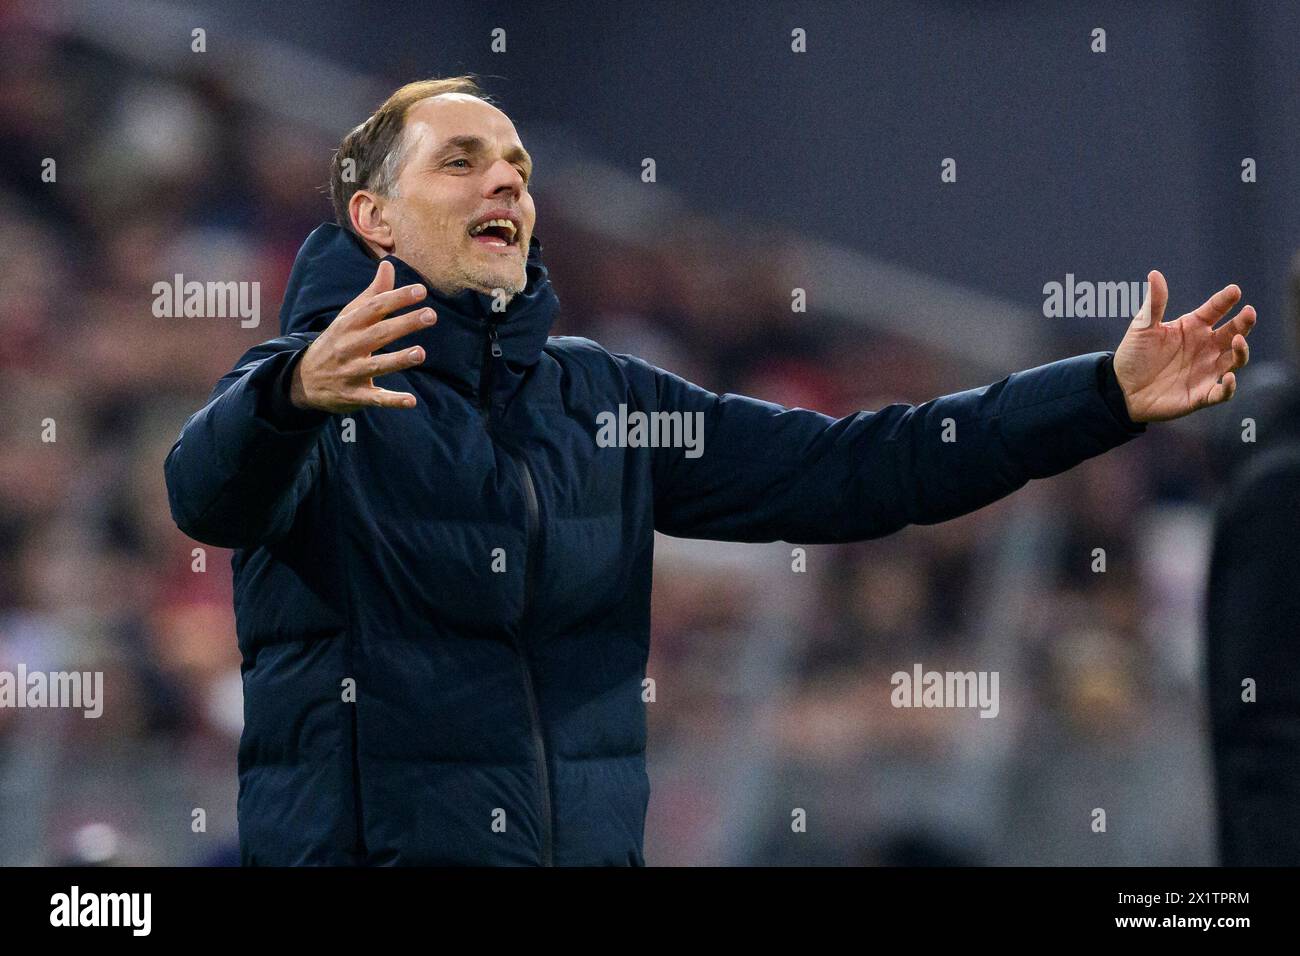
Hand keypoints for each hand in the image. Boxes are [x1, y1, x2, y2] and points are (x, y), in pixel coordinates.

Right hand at [290, 260, 435, 411]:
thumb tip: (388, 265)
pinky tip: (411, 401)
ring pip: (377, 365)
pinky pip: (375, 398)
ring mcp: (351, 372)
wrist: (303, 379)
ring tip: (421, 353)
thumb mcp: (348, 317)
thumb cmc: (335, 342)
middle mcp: (349, 346)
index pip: (375, 307)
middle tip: (431, 315)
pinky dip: (392, 401)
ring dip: (399, 360)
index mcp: (349, 324)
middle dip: (405, 324)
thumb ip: (372, 294)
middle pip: (379, 333)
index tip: (421, 291)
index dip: (397, 298)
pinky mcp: (355, 395)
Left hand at [1112, 270, 1255, 422]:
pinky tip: (1229, 378)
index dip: (1225, 300)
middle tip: (1249, 312)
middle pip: (1233, 332)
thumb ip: (1154, 303)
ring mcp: (1206, 370)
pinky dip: (1229, 387)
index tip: (1234, 290)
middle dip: (1244, 322)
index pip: (1215, 310)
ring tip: (1237, 340)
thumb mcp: (1142, 328)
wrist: (1121, 390)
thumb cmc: (1133, 356)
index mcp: (1192, 327)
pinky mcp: (1202, 394)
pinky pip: (1223, 392)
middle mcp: (1205, 347)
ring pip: (1235, 359)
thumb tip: (1154, 274)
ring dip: (1241, 350)